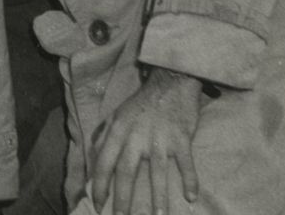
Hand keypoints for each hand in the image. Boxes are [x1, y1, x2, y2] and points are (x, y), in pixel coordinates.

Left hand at [89, 67, 204, 214]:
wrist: (170, 83)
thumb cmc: (142, 103)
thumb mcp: (116, 115)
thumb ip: (104, 135)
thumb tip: (93, 157)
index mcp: (117, 131)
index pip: (104, 163)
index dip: (100, 185)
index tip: (97, 204)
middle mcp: (135, 137)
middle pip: (126, 172)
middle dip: (122, 198)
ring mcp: (159, 139)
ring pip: (156, 172)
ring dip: (158, 197)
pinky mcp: (181, 138)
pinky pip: (185, 163)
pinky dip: (189, 180)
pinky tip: (190, 197)